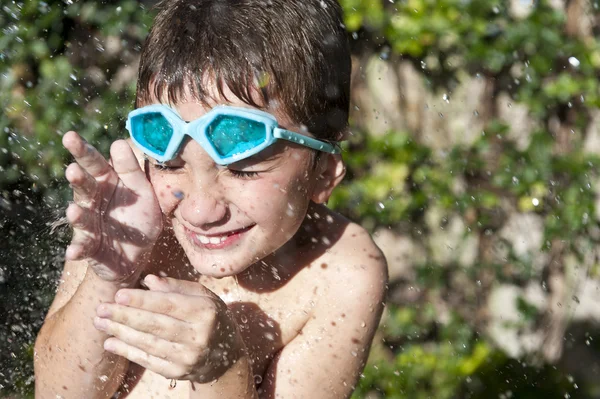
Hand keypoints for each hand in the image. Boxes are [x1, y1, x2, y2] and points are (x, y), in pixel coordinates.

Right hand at [63, 131, 162, 282]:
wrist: (138, 253)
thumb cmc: (139, 216)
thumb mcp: (142, 191)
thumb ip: (132, 170)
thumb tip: (118, 143)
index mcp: (107, 182)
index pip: (94, 163)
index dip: (83, 151)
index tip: (70, 137)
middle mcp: (94, 201)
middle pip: (84, 186)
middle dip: (78, 179)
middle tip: (73, 171)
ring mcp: (90, 224)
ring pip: (82, 217)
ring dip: (77, 215)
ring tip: (74, 211)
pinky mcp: (90, 247)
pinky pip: (83, 247)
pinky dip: (78, 249)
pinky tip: (73, 252)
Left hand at [93, 275, 244, 382]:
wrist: (225, 356)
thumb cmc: (209, 317)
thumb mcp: (202, 296)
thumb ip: (177, 287)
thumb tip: (149, 280)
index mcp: (205, 312)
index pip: (169, 304)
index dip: (142, 300)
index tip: (119, 295)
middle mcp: (198, 336)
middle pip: (155, 325)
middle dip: (125, 316)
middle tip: (101, 308)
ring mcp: (188, 356)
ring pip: (148, 343)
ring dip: (121, 333)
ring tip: (100, 323)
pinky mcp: (178, 372)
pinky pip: (148, 360)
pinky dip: (127, 351)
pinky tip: (111, 342)